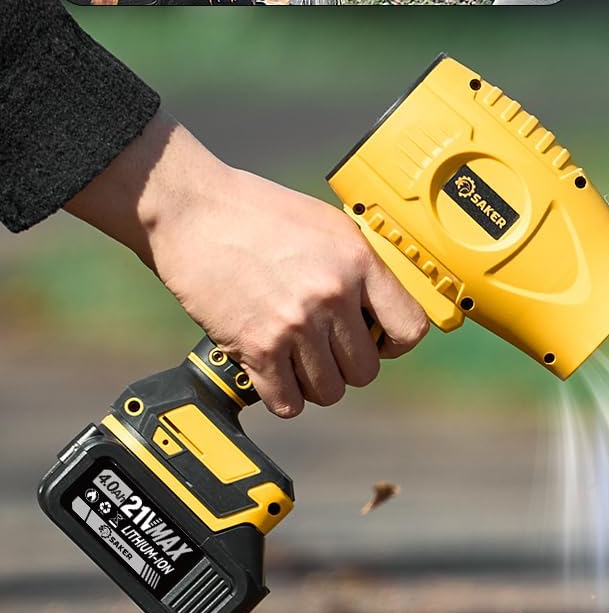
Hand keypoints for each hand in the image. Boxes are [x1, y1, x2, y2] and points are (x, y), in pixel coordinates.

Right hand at [65, 116, 428, 417]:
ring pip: (328, 391)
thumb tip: (379, 307)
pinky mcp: (256, 347)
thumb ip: (358, 267)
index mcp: (359, 262)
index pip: (410, 328)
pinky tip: (272, 370)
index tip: (377, 341)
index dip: (395, 343)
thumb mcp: (328, 226)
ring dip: (313, 381)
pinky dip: (281, 395)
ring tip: (295, 356)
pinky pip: (287, 403)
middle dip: (346, 364)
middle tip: (323, 345)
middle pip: (366, 370)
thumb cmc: (258, 212)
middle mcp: (332, 295)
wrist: (194, 210)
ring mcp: (296, 324)